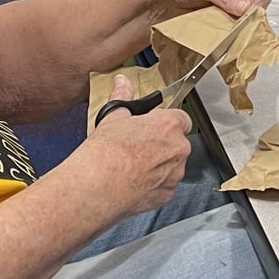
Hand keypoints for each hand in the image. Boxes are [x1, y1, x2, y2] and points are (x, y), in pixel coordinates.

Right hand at [77, 75, 191, 218]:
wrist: (97, 186)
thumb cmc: (105, 153)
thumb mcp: (112, 117)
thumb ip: (123, 97)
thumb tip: (122, 83)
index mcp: (169, 125)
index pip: (181, 118)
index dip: (165, 123)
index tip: (153, 127)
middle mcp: (178, 149)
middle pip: (178, 143)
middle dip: (162, 144)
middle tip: (138, 147)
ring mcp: (175, 173)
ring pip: (173, 165)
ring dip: (159, 165)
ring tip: (133, 166)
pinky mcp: (167, 194)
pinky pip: (165, 185)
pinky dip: (154, 184)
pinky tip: (134, 182)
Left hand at [150, 0, 275, 19]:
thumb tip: (245, 6)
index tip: (255, 7)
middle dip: (255, 9)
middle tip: (244, 21)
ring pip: (255, 11)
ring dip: (247, 21)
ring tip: (233, 26)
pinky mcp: (231, 13)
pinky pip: (243, 22)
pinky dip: (239, 28)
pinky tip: (230, 31)